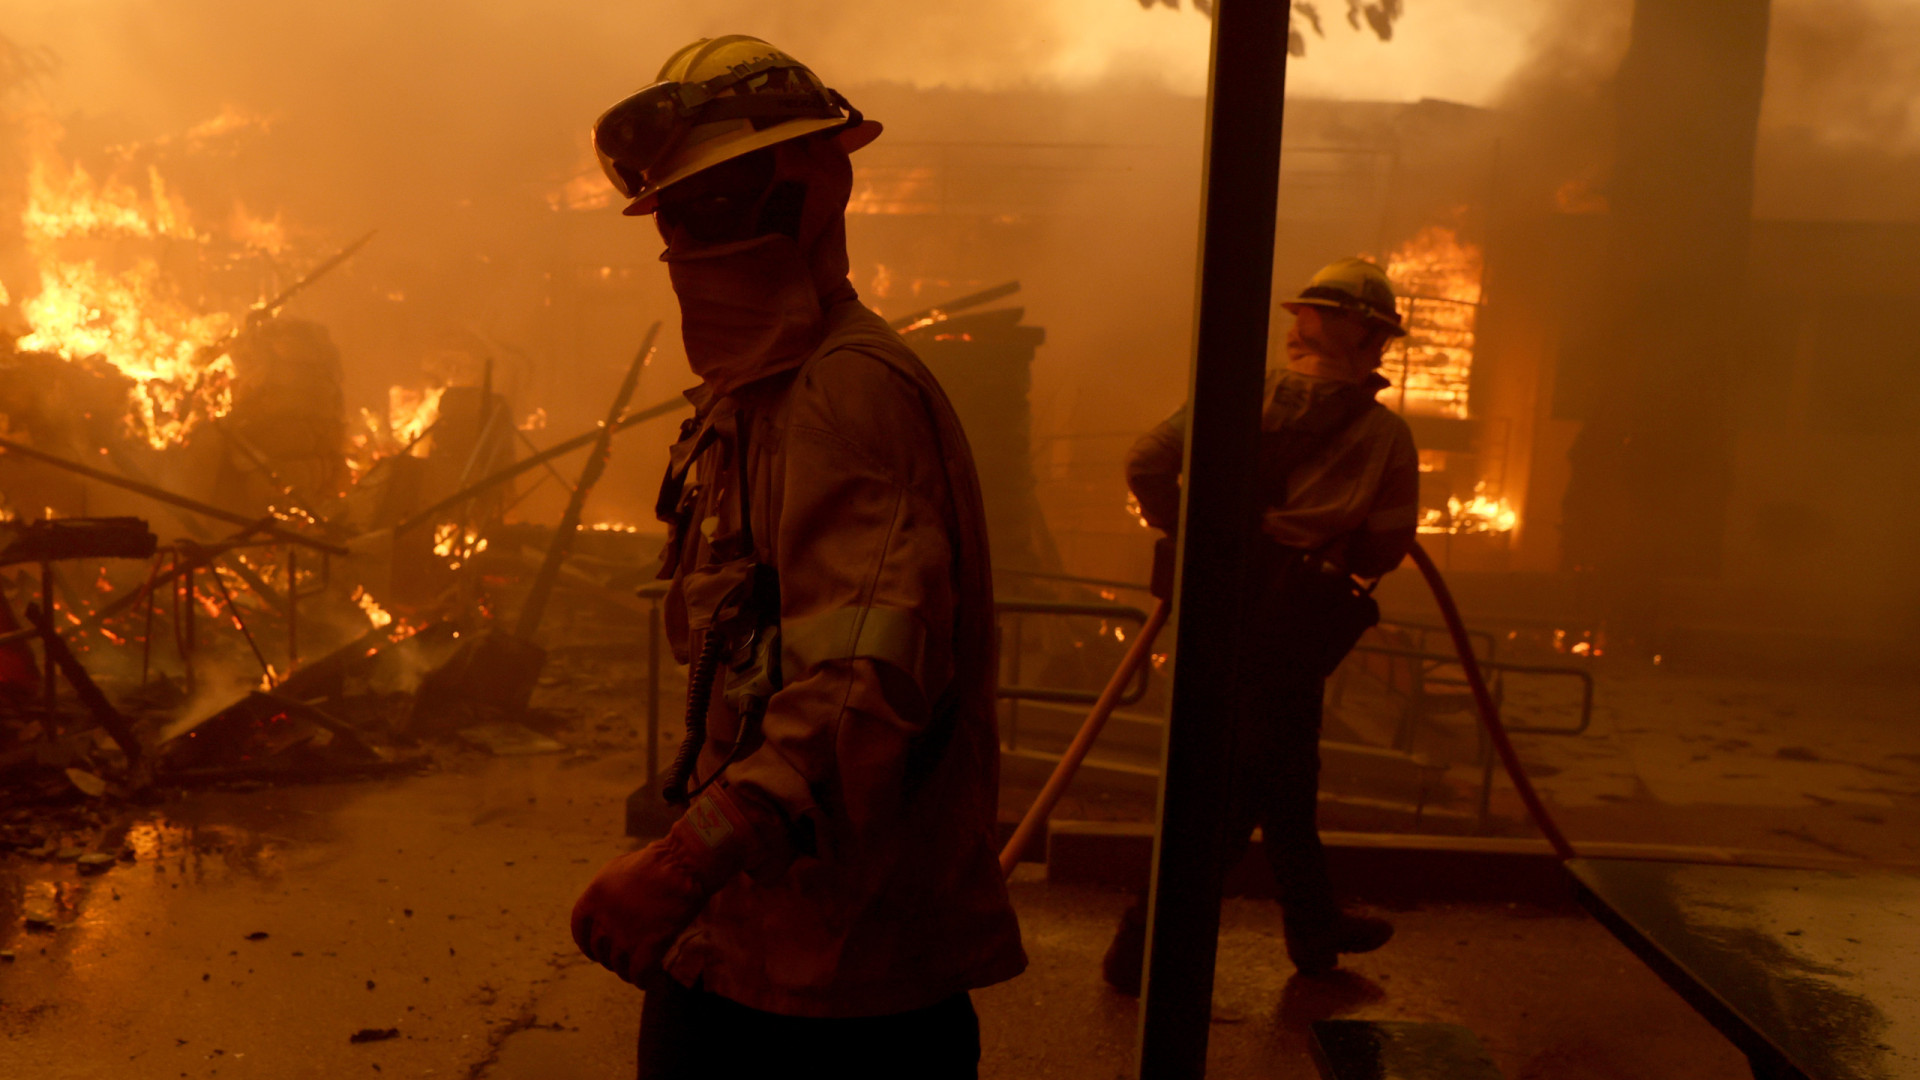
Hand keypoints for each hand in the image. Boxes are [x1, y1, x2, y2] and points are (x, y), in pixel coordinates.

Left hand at [569, 786, 760, 983]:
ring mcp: (625, 934)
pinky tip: (648, 979)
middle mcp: (604, 918)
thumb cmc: (657, 862)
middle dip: (609, 958)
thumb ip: (604, 893)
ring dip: (626, 971)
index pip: (580, 931)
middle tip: (623, 959)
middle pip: (600, 950)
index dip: (586, 945)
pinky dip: (642, 980)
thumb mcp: (617, 869)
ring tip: (636, 971)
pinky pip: (639, 974)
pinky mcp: (648, 946)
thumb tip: (599, 912)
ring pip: (618, 965)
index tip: (594, 951)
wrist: (684, 864)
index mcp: (593, 897)